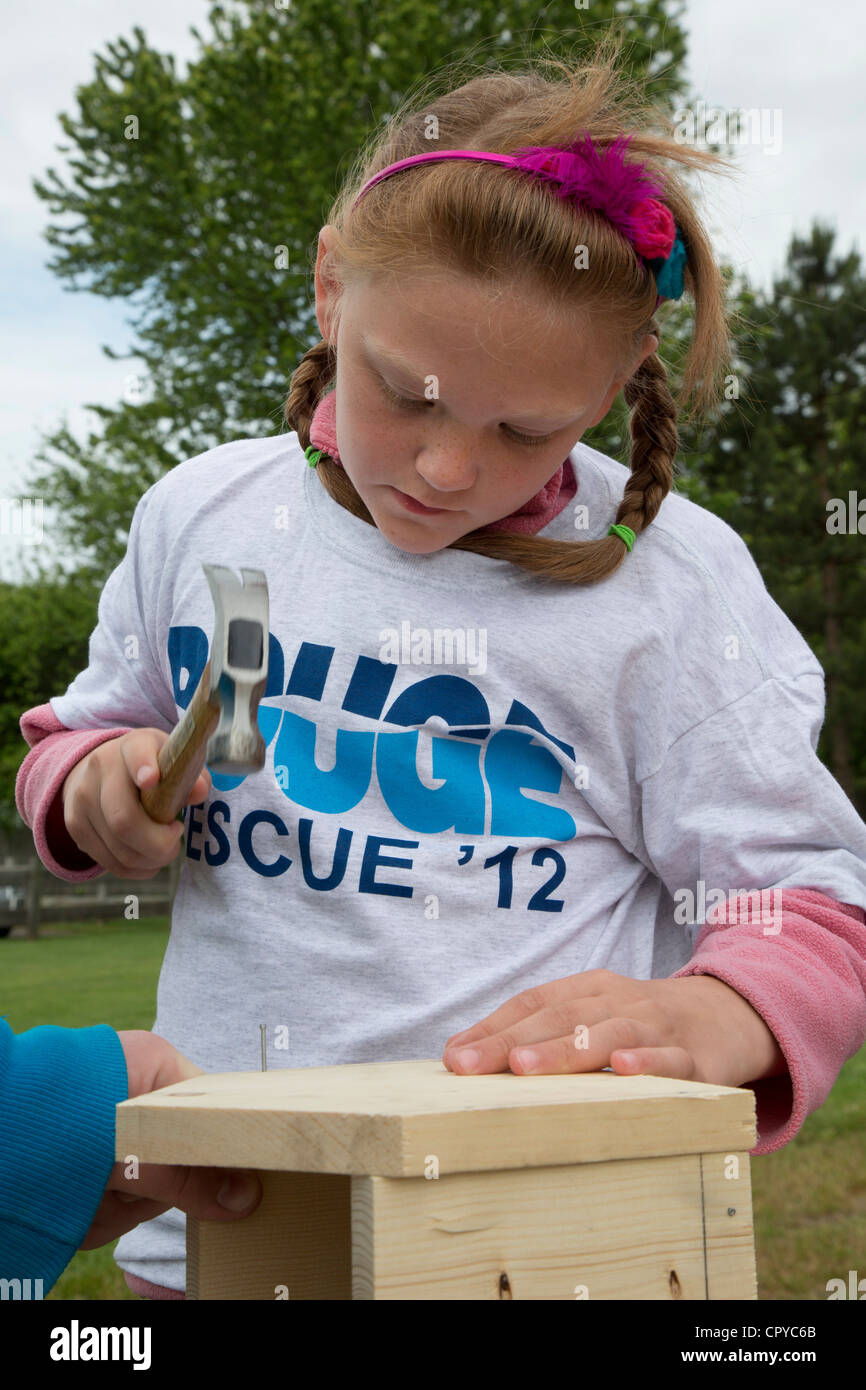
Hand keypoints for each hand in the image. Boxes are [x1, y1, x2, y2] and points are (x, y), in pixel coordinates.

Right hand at [61, 728, 211, 878]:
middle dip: (158, 843)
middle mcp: (100, 768)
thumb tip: (199, 792)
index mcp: (133, 746)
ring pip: (117, 847)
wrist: (100, 768)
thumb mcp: (174, 761)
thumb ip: (193, 776)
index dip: (143, 766)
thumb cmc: (152, 767)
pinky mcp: (75, 825)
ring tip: (165, 850)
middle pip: (124, 819)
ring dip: (149, 860)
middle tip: (176, 840)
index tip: (152, 780)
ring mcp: (82, 798)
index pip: (137, 753)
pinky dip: (135, 869)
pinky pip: (108, 860)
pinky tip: (148, 860)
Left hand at [79, 1031, 261, 1249]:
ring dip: (118, 1205)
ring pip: (148, 1188)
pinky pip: (116, 1202)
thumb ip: (192, 1175)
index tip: (227, 1182)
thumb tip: (247, 1197)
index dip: (218, 1147)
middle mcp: (136, 1095)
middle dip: (150, 1187)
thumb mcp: (135, 1151)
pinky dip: (97, 1214)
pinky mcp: (90, 1167)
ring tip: (87, 1193)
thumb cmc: (61, 1124)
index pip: (213, 1108)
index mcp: (156, 1066)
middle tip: (120, 1185)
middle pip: (182, 1158)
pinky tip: (76, 1205)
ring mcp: (112, 1132)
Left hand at [441, 970, 785, 1088]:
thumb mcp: (598, 1018)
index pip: (534, 1003)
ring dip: (565, 1049)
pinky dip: (649, 1062)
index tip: (451, 1056)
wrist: (733, 1015)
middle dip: (510, 1042)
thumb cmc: (644, 1025)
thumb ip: (547, 1034)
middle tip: (467, 1066)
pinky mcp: (697, 1059)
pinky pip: (672, 1060)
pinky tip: (624, 1069)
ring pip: (609, 1034)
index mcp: (590, 990)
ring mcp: (658, 1027)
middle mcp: (620, 1002)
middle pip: (560, 1018)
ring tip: (525, 1067)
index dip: (492, 1027)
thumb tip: (473, 1061)